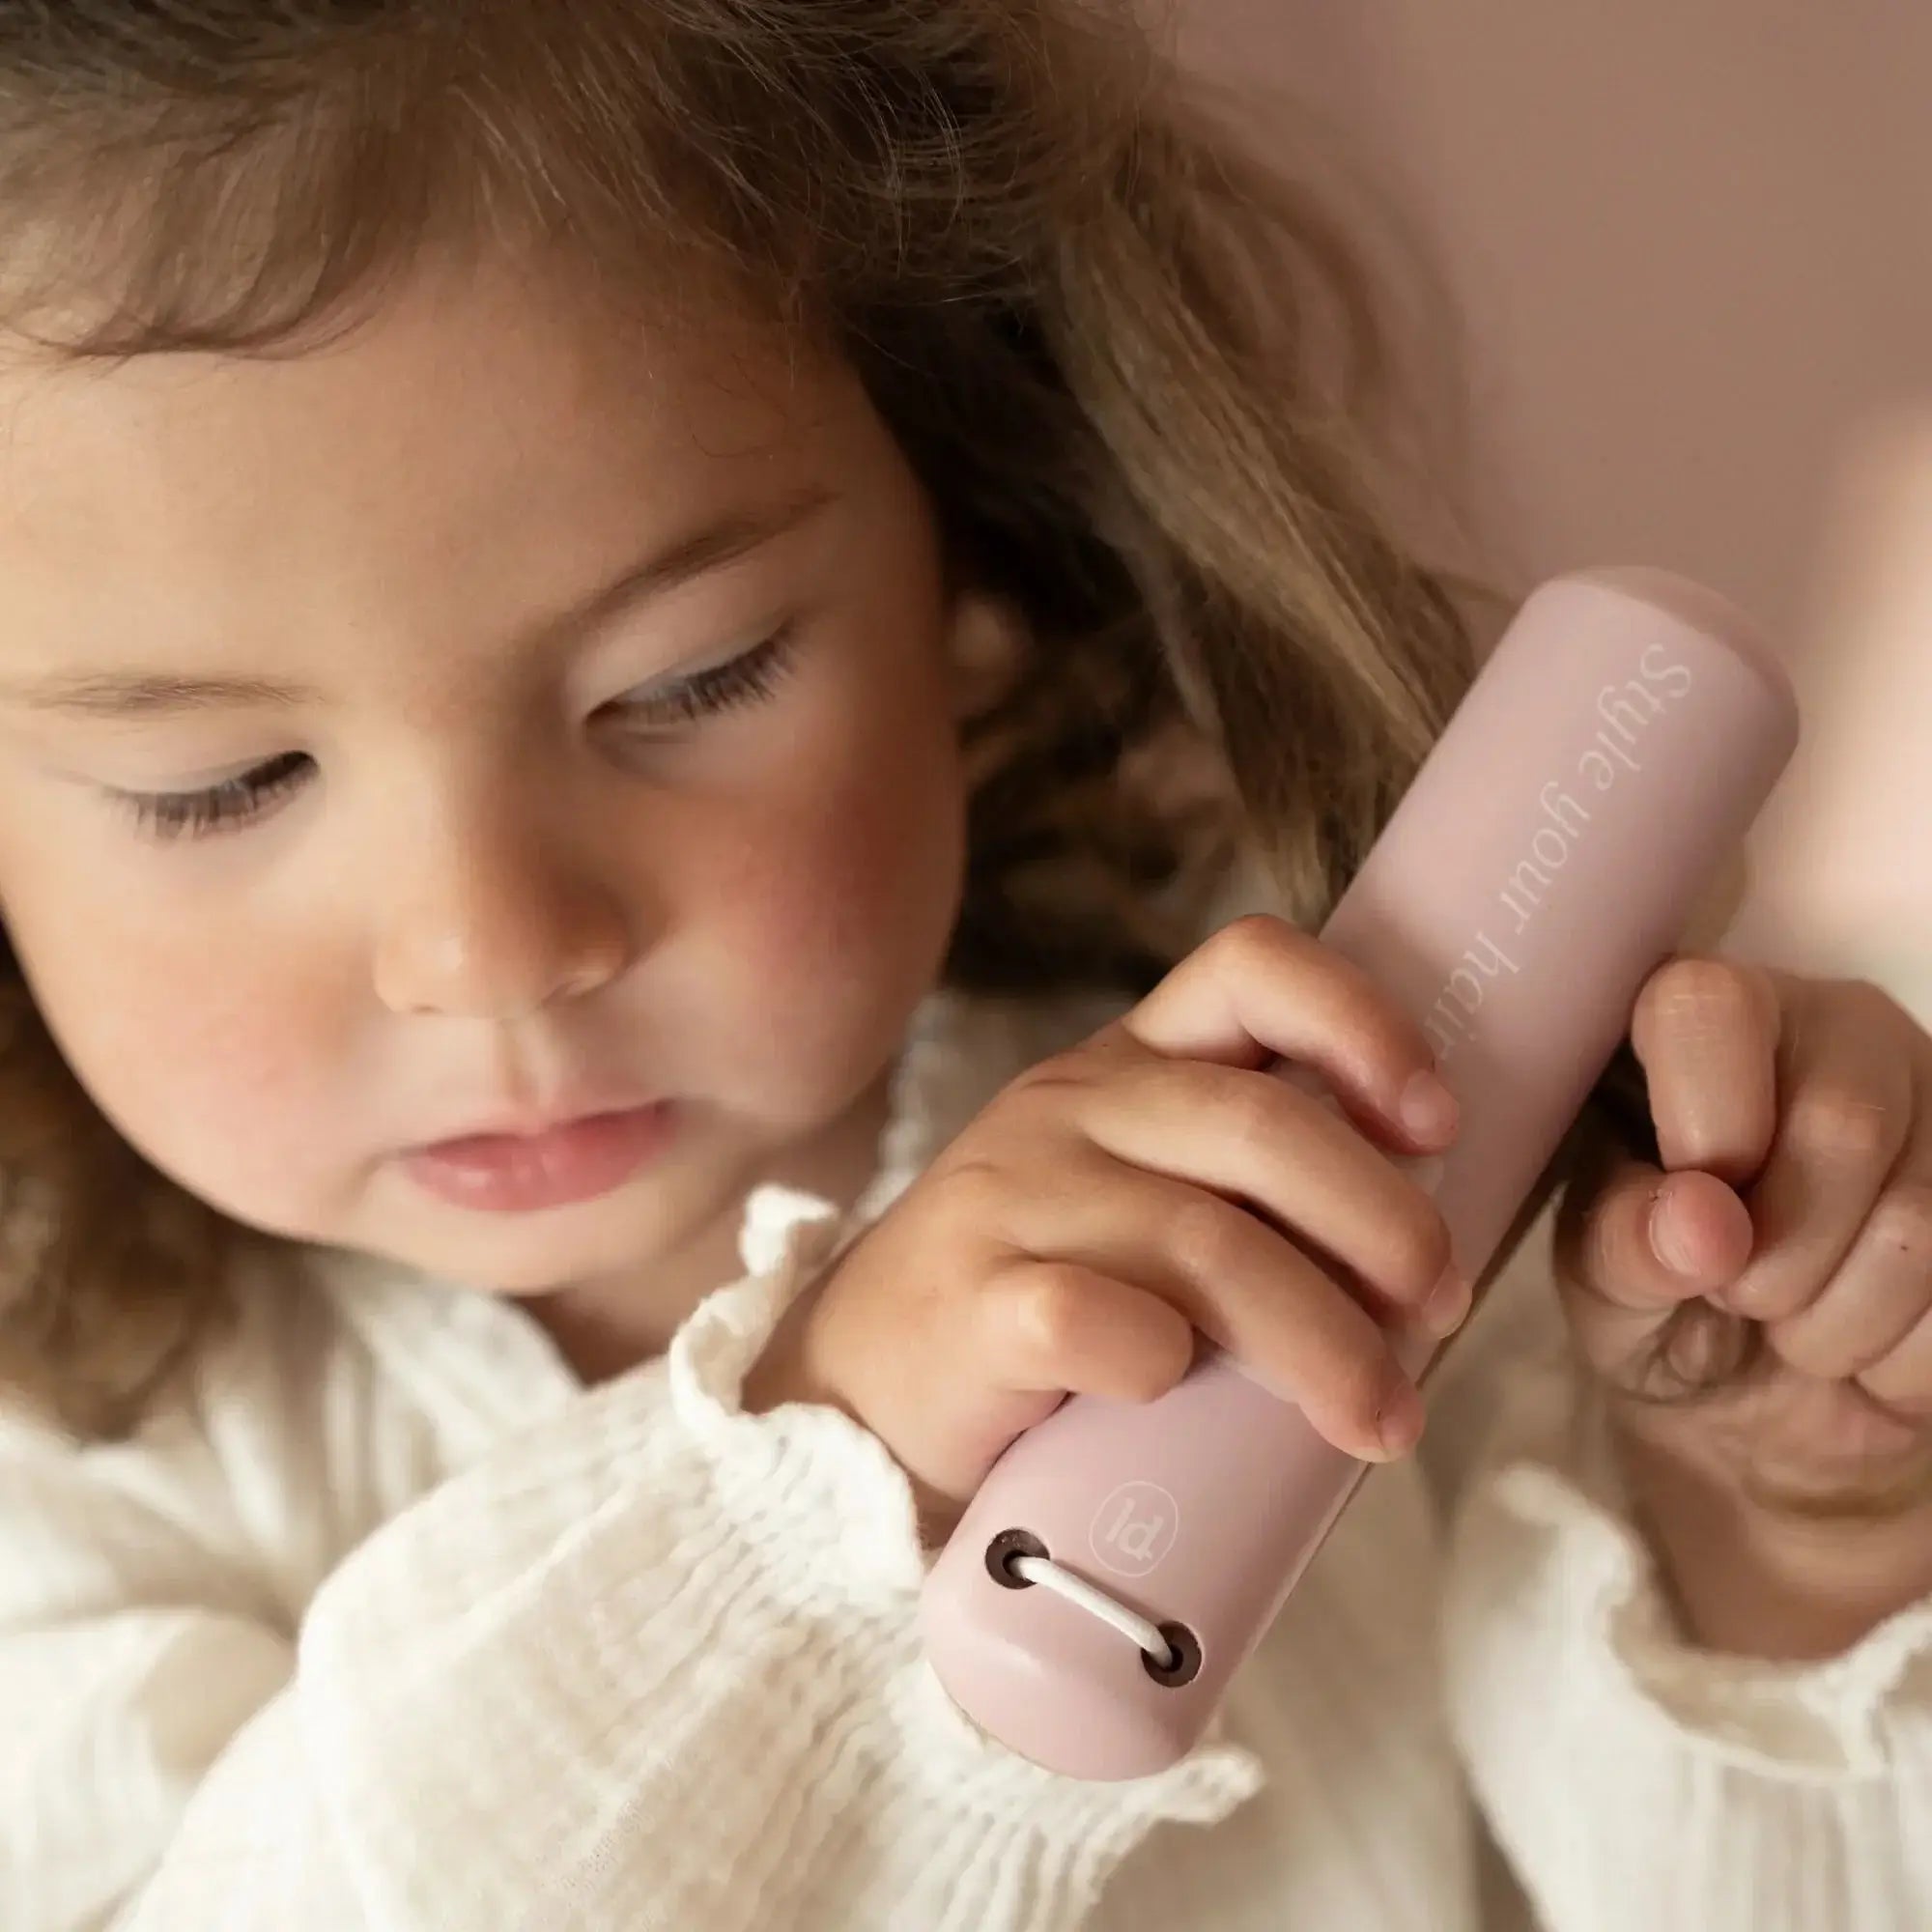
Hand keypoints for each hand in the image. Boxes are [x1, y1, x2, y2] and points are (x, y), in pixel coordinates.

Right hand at [746, 915, 1464, 1518]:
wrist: (860, 1389)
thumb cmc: (1046, 1301)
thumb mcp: (1140, 1206)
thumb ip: (1246, 1198)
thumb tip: (1426, 1263)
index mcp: (1127, 1065)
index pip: (1249, 968)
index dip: (1360, 1023)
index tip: (1437, 1125)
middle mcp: (1070, 1108)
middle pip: (1258, 1125)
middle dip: (1381, 1222)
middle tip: (1440, 1309)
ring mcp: (1011, 1198)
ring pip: (1201, 1243)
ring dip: (1320, 1340)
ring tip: (1380, 1418)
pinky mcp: (970, 1302)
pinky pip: (1092, 1319)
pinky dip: (1159, 1363)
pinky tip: (1177, 1395)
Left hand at [1556, 959, 1931, 1650]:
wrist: (1767, 1421)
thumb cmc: (1657, 1315)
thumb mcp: (1600, 1281)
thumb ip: (1621, 1233)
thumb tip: (1698, 1217)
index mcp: (1695, 1023)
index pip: (1704, 1000)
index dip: (1699, 1117)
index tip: (1679, 1222)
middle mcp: (1832, 1032)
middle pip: (1837, 1114)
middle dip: (1771, 1250)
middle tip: (1733, 1298)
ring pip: (1914, 1214)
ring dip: (1830, 1316)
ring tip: (1786, 1328)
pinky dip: (1898, 1356)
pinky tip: (1861, 1349)